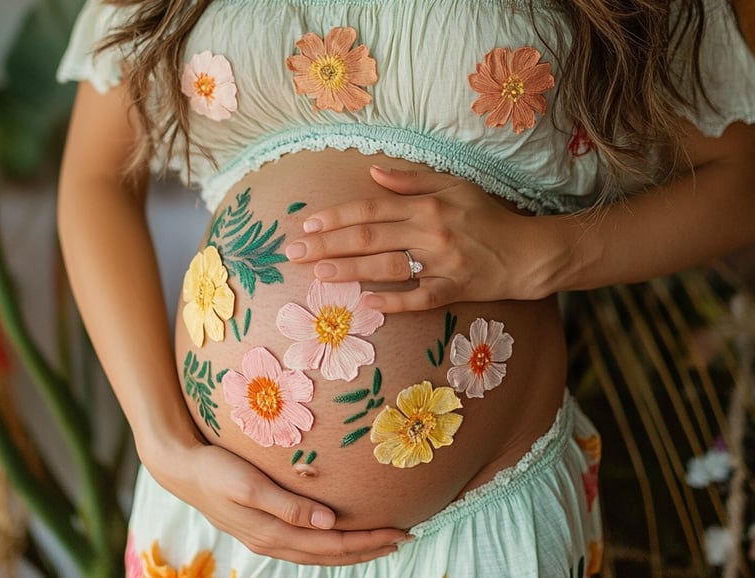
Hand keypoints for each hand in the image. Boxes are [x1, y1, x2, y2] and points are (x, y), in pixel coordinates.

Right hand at [146, 441, 405, 564]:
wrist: (183, 471)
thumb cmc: (217, 470)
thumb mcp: (250, 485)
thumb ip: (288, 505)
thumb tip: (329, 522)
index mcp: (274, 533)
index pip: (333, 543)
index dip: (367, 540)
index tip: (399, 532)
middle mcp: (274, 541)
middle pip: (331, 554)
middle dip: (369, 548)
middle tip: (403, 538)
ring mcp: (268, 537)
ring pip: (320, 553)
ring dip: (353, 549)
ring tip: (380, 542)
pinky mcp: (264, 528)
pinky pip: (306, 545)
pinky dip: (330, 544)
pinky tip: (338, 535)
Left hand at [285, 166, 562, 311]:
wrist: (528, 252)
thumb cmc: (488, 218)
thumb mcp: (454, 187)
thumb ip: (412, 181)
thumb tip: (373, 174)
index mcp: (426, 205)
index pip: (371, 208)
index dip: (337, 216)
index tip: (307, 224)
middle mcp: (431, 231)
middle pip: (370, 236)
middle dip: (328, 244)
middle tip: (295, 253)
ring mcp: (443, 262)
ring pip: (389, 266)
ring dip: (351, 269)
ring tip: (319, 274)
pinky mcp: (455, 289)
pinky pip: (421, 298)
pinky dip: (395, 302)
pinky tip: (368, 304)